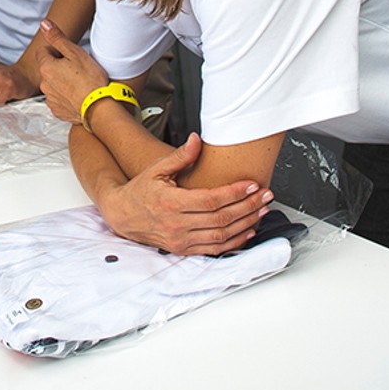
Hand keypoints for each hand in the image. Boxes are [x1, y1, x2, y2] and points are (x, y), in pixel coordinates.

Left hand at [36, 19, 111, 123]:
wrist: (99, 107)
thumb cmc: (90, 79)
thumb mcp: (75, 52)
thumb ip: (57, 37)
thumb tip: (44, 24)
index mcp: (47, 67)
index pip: (43, 51)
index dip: (56, 51)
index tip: (69, 56)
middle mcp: (44, 84)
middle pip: (48, 68)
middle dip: (59, 67)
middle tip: (77, 69)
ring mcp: (50, 99)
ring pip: (53, 84)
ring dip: (62, 82)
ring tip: (79, 83)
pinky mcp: (57, 111)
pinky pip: (58, 99)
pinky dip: (66, 96)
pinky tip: (78, 95)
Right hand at [96, 134, 271, 255]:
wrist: (123, 215)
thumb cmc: (141, 190)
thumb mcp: (157, 169)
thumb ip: (180, 156)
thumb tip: (197, 140)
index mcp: (171, 202)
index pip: (211, 199)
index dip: (234, 192)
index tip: (252, 184)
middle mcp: (177, 225)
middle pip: (221, 218)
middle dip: (248, 206)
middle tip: (265, 196)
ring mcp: (181, 240)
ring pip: (222, 236)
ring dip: (246, 224)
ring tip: (262, 210)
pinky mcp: (184, 249)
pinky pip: (215, 249)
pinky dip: (235, 241)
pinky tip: (248, 230)